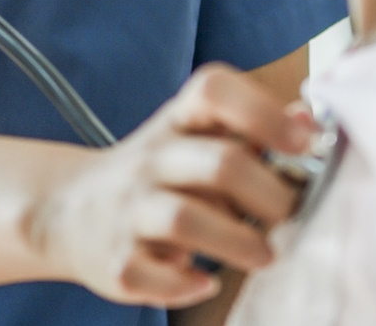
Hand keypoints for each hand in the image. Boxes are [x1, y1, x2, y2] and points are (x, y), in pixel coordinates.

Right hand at [31, 64, 318, 307]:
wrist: (68, 209)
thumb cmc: (156, 173)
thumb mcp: (195, 139)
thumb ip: (250, 129)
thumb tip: (306, 120)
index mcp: (177, 122)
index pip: (213, 91)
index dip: (263, 110)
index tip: (304, 140)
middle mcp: (150, 160)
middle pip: (220, 164)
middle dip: (271, 194)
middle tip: (291, 214)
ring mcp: (129, 210)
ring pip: (184, 219)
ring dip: (237, 242)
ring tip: (265, 255)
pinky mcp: (115, 261)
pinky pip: (150, 276)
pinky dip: (183, 284)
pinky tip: (204, 282)